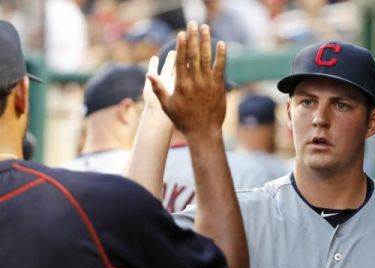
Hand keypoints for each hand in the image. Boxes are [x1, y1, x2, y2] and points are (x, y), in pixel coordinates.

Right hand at [148, 22, 226, 136]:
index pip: (181, 60)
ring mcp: (208, 83)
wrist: (204, 132)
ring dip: (206, 41)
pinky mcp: (219, 87)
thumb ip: (159, 89)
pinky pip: (221, 68)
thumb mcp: (167, 106)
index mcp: (181, 85)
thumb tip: (149, 74)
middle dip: (193, 37)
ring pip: (206, 58)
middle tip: (192, 23)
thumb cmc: (184, 120)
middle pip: (193, 55)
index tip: (182, 33)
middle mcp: (195, 81)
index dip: (181, 45)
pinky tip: (221, 44)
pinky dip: (221, 55)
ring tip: (205, 27)